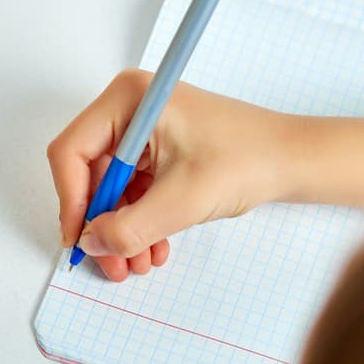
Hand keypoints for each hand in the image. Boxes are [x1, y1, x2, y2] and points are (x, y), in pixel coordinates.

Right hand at [47, 70, 292, 280]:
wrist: (292, 160)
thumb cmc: (248, 159)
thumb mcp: (181, 201)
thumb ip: (128, 227)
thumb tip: (90, 244)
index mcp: (129, 100)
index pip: (72, 152)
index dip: (71, 201)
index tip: (81, 240)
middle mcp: (130, 109)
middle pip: (89, 174)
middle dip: (101, 224)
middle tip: (110, 264)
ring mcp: (144, 131)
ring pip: (111, 190)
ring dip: (122, 230)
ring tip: (139, 263)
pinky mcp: (159, 151)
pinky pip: (134, 191)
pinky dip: (140, 222)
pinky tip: (155, 248)